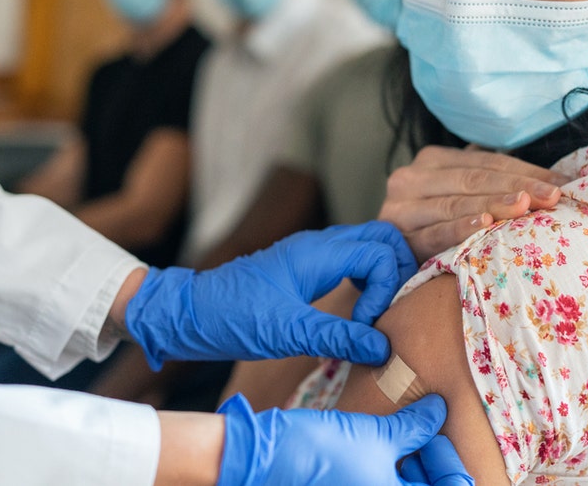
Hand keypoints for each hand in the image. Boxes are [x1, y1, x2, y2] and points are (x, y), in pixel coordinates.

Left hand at [126, 222, 413, 368]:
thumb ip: (337, 337)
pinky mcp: (306, 270)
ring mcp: (313, 255)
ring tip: (376, 315)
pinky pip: (351, 263)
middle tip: (390, 312)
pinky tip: (358, 313)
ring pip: (368, 248)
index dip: (387, 288)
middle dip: (398, 272)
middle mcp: (319, 245)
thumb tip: (383, 348)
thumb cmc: (231, 317)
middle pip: (382, 238)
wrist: (189, 313)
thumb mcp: (286, 332)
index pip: (381, 252)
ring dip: (383, 277)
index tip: (367, 324)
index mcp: (317, 252)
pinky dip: (367, 282)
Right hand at [217, 393, 469, 485]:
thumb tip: (439, 409)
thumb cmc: (322, 451)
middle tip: (420, 428)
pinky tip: (381, 442)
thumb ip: (415, 426)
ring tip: (399, 431)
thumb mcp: (376, 435)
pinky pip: (380, 484)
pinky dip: (388, 468)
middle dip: (429, 462)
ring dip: (410, 464)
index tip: (435, 434)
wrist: (266, 457)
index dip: (449, 463)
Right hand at [380, 145, 569, 261]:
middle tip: (552, 197)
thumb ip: (490, 183)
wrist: (384, 266)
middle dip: (516, 186)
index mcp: (431, 161)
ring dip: (493, 204)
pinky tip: (484, 225)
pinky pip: (433, 232)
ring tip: (525, 206)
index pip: (484, 161)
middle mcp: (411, 177)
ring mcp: (400, 207)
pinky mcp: (396, 237)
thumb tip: (554, 179)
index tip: (561, 184)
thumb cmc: (435, 231)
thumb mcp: (459, 198)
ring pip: (454, 203)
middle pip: (472, 178)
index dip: (524, 170)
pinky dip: (459, 228)